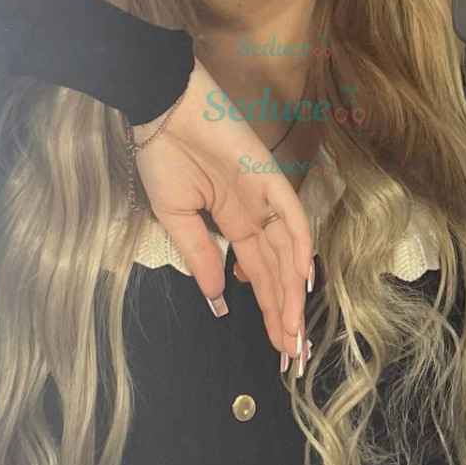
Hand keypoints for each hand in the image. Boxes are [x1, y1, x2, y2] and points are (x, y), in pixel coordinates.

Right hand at [132, 57, 313, 363]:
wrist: (163, 111)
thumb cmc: (163, 156)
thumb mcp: (174, 217)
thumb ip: (198, 255)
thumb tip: (216, 296)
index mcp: (233, 222)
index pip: (259, 274)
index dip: (269, 308)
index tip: (277, 345)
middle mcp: (255, 214)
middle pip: (278, 272)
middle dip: (285, 313)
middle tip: (294, 353)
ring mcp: (265, 197)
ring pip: (288, 253)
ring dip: (293, 292)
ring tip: (295, 332)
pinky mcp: (268, 177)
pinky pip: (290, 215)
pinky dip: (299, 245)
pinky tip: (302, 277)